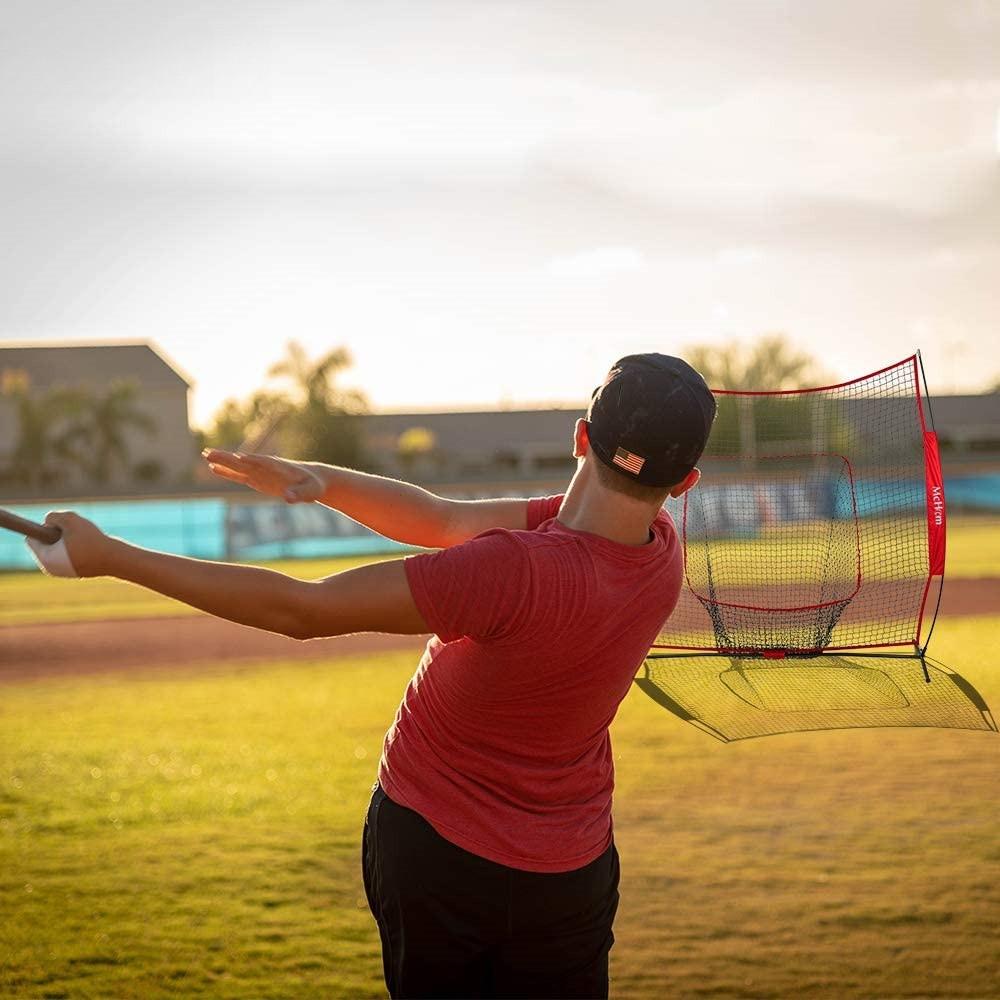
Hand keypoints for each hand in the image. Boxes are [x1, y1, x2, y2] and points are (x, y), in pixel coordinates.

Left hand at [41, 511, 117, 577]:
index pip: (31, 539)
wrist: (115, 560)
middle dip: (57, 535)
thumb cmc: (92, 540)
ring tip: (84, 538)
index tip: (59, 525)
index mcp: (45, 558)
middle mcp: (50, 569)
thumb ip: (53, 516)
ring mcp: (63, 572)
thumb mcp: (70, 520)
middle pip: (45, 544)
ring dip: (68, 540)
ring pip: (58, 549)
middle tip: (75, 532)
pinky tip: (89, 546)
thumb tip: (48, 522)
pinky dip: (77, 548)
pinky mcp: (75, 573)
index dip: (44, 528)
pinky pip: (69, 555)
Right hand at [202, 449, 324, 502]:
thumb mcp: (311, 492)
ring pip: (238, 466)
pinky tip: (214, 469)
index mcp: (280, 467)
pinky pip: (240, 475)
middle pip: (245, 462)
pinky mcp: (257, 479)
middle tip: (209, 453)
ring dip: (223, 461)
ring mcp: (260, 473)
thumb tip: (287, 499)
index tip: (239, 458)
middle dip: (228, 458)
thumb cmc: (314, 485)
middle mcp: (267, 467)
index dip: (253, 461)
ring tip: (205, 455)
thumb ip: (300, 495)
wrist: (313, 479)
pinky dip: (227, 472)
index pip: (264, 463)